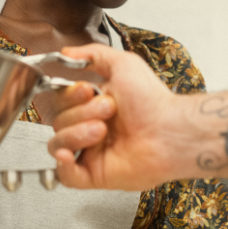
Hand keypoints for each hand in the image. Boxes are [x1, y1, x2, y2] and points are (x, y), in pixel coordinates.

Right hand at [46, 44, 192, 190]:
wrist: (169, 131)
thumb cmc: (153, 101)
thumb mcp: (124, 64)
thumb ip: (93, 54)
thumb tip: (66, 53)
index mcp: (95, 105)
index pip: (61, 101)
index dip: (69, 96)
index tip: (88, 91)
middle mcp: (91, 128)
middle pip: (58, 121)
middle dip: (81, 113)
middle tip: (109, 110)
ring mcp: (92, 152)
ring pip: (58, 144)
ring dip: (76, 134)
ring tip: (102, 131)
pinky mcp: (95, 175)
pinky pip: (65, 175)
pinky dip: (63, 166)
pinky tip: (69, 155)